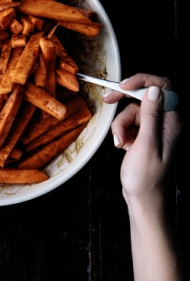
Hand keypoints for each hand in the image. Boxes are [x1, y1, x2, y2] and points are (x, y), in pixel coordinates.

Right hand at [102, 74, 180, 208]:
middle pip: (144, 96)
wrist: (144, 199)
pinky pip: (129, 122)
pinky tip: (122, 145)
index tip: (123, 85)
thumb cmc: (147, 178)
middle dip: (124, 100)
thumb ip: (150, 115)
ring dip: (121, 124)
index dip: (142, 81)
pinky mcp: (144, 134)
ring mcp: (154, 128)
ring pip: (132, 110)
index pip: (163, 87)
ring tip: (120, 142)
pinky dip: (121, 131)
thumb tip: (154, 89)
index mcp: (173, 121)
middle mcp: (166, 121)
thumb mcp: (146, 144)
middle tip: (107, 99)